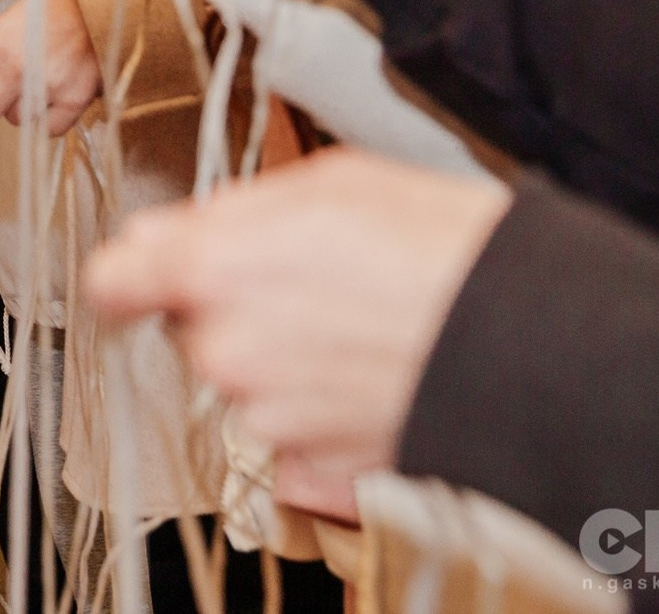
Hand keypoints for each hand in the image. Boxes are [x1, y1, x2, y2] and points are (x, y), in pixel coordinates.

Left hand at [83, 150, 511, 519]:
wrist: (545, 346)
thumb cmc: (448, 249)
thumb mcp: (336, 183)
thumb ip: (233, 208)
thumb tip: (175, 230)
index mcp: (214, 268)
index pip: (113, 281)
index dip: (135, 275)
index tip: (151, 274)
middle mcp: (226, 351)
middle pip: (194, 330)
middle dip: (236, 311)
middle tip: (317, 291)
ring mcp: (267, 420)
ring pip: (247, 386)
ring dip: (286, 366)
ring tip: (365, 335)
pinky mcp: (314, 474)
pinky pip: (292, 444)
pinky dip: (323, 423)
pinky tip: (375, 387)